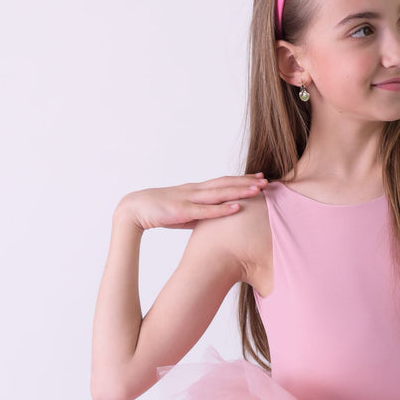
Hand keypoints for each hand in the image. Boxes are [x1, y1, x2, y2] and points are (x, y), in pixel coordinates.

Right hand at [115, 174, 268, 230]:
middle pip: (225, 183)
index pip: (222, 182)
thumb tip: (214, 221)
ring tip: (258, 190)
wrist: (133, 210)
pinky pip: (206, 210)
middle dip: (246, 182)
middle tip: (266, 180)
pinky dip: (222, 209)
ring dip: (239, 191)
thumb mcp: (183, 213)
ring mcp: (189, 199)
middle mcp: (194, 190)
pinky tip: (237, 207)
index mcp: (195, 190)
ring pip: (219, 193)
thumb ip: (199, 215)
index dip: (240, 180)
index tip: (258, 178)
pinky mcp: (182, 211)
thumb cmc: (158, 212)